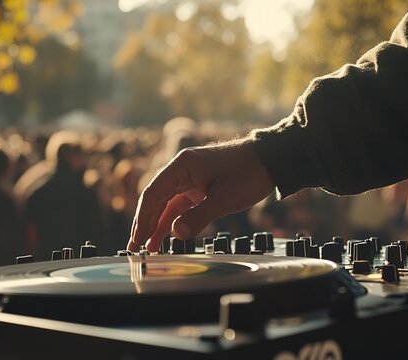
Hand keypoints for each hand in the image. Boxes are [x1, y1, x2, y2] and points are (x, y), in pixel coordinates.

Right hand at [127, 140, 273, 251]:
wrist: (272, 160)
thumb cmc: (249, 173)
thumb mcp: (224, 199)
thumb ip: (198, 217)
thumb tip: (176, 234)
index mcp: (182, 166)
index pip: (153, 193)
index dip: (143, 218)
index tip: (138, 238)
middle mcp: (182, 170)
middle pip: (156, 199)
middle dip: (145, 224)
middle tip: (136, 247)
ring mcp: (191, 179)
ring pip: (167, 204)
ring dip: (158, 224)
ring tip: (149, 247)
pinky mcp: (200, 187)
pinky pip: (181, 205)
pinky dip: (173, 220)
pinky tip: (167, 235)